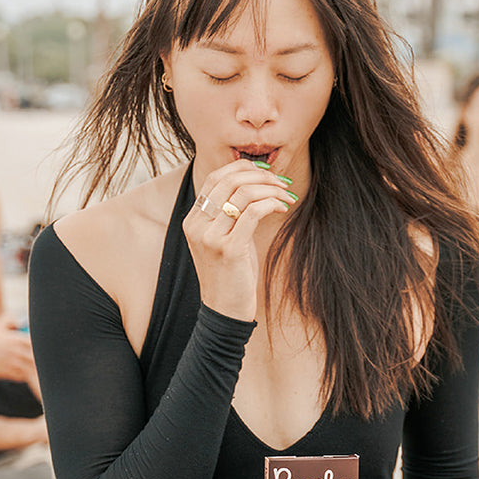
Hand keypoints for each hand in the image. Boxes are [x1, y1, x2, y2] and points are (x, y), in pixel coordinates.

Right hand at [0, 314, 36, 382]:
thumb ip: (10, 319)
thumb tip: (23, 321)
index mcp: (16, 340)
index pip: (36, 343)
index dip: (41, 344)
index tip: (41, 345)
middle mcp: (16, 352)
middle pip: (37, 357)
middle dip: (39, 357)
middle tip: (41, 357)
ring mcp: (13, 364)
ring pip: (31, 368)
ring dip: (33, 367)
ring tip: (33, 365)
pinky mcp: (8, 374)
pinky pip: (23, 376)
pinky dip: (25, 375)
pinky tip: (23, 371)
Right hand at [182, 160, 294, 320]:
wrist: (224, 310)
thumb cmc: (230, 273)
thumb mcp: (223, 239)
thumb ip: (230, 213)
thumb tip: (256, 184)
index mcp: (193, 220)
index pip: (214, 178)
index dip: (241, 168)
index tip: (265, 171)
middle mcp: (197, 225)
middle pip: (229, 181)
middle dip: (261, 176)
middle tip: (281, 182)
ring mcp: (211, 237)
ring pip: (243, 194)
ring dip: (271, 189)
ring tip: (285, 195)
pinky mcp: (229, 249)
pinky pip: (253, 212)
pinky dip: (272, 203)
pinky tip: (283, 208)